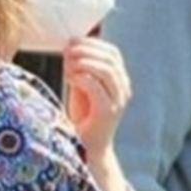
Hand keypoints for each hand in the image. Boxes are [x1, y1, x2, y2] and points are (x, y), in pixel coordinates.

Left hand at [63, 38, 131, 155]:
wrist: (89, 148)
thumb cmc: (84, 117)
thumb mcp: (83, 87)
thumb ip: (81, 69)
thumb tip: (71, 46)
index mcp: (120, 81)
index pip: (113, 53)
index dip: (93, 43)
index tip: (72, 41)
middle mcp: (123, 90)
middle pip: (110, 59)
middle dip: (87, 50)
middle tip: (67, 51)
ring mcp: (118, 101)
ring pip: (106, 70)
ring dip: (84, 63)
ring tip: (68, 66)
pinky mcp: (108, 112)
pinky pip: (96, 87)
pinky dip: (81, 78)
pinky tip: (70, 79)